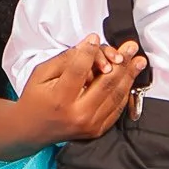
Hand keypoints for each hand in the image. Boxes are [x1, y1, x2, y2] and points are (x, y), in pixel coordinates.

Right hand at [19, 37, 145, 145]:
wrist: (32, 129)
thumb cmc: (36, 100)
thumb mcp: (41, 73)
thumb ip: (66, 59)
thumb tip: (89, 45)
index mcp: (61, 99)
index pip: (80, 69)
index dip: (90, 51)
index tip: (95, 39)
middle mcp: (78, 114)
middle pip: (106, 82)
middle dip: (121, 61)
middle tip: (129, 47)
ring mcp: (90, 124)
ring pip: (116, 95)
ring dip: (129, 74)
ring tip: (137, 60)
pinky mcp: (97, 129)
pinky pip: (117, 108)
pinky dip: (125, 91)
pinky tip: (130, 77)